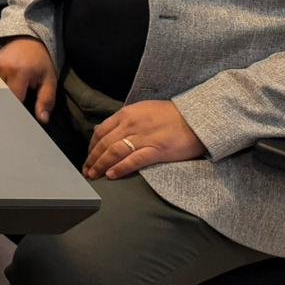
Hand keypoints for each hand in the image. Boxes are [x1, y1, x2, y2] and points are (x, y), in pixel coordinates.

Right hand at [0, 38, 57, 123]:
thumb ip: (46, 100)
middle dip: (6, 103)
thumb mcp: (49, 80)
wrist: (29, 41)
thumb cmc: (40, 62)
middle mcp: (3, 67)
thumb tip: (42, 119)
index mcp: (20, 71)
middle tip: (11, 111)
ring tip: (5, 98)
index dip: (18, 109)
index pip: (14, 98)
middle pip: (0, 95)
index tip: (21, 116)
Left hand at [84, 100, 205, 179]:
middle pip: (104, 143)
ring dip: (101, 165)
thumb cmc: (171, 114)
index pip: (101, 131)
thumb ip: (125, 120)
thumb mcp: (143, 110)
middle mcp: (131, 124)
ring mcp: (144, 137)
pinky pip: (134, 160)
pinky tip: (112, 175)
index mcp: (127, 114)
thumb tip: (107, 131)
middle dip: (92, 158)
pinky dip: (121, 168)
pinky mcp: (158, 149)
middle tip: (86, 171)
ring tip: (94, 175)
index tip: (88, 157)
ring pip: (115, 152)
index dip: (91, 146)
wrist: (197, 117)